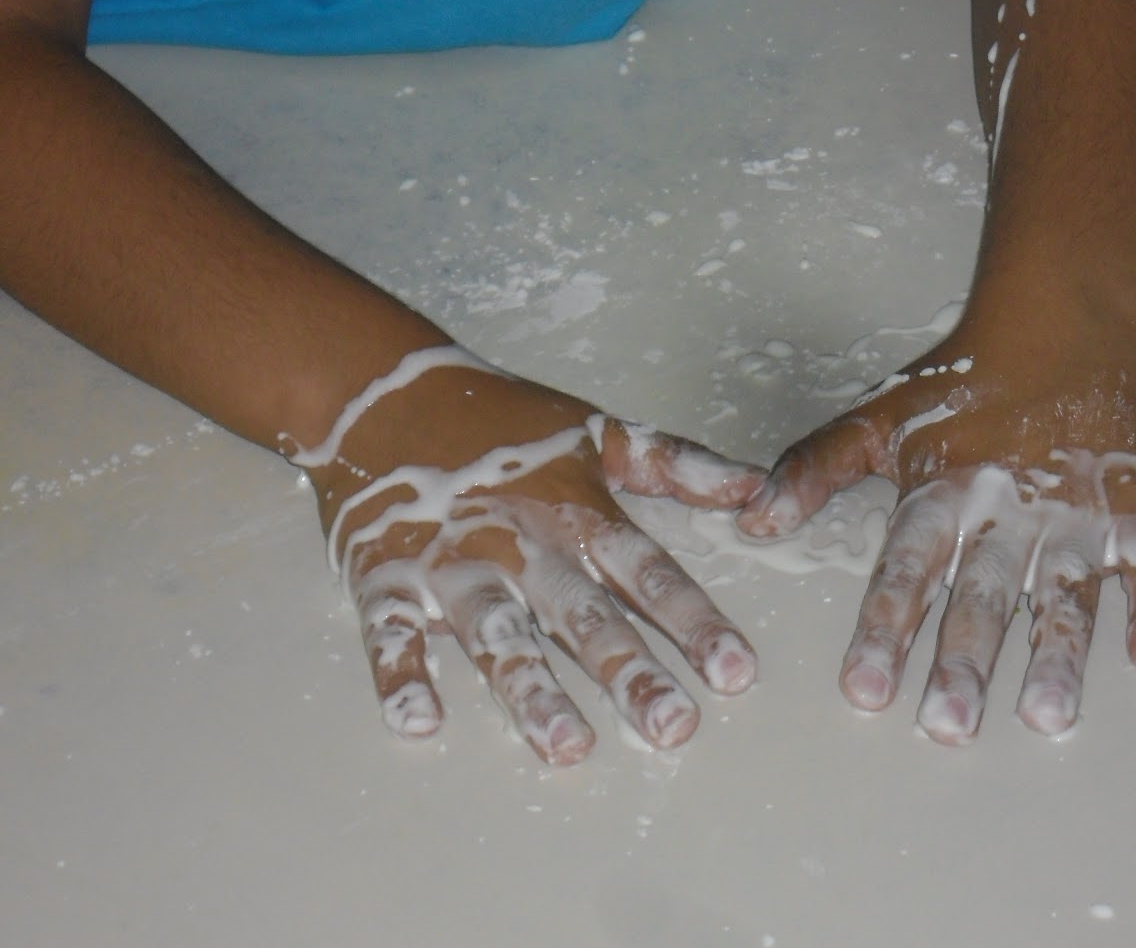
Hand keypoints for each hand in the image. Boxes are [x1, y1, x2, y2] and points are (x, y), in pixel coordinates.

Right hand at [294, 346, 764, 764]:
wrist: (381, 389)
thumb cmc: (501, 419)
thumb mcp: (597, 429)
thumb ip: (675, 462)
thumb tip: (754, 487)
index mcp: (576, 513)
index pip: (647, 574)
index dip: (692, 622)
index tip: (734, 673)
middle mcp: (522, 542)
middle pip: (583, 614)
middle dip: (629, 672)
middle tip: (672, 728)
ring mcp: (451, 560)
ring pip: (499, 630)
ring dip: (532, 688)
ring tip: (568, 745)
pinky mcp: (384, 572)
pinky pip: (390, 629)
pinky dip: (399, 673)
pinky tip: (419, 720)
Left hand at [736, 324, 1135, 744]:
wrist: (1063, 327)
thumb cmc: (965, 384)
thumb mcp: (880, 419)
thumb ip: (816, 469)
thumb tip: (751, 519)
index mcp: (944, 490)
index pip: (909, 566)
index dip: (887, 626)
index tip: (866, 689)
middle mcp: (1009, 507)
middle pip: (985, 591)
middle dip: (966, 659)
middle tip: (947, 725)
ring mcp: (1076, 509)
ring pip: (1065, 588)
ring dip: (1058, 651)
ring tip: (1046, 714)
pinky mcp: (1135, 504)